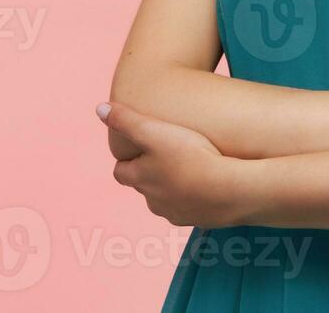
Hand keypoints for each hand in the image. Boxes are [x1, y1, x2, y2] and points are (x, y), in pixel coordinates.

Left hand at [98, 101, 246, 227]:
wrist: (229, 191)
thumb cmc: (190, 157)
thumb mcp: (154, 131)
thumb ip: (126, 120)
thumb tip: (99, 108)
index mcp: (139, 179)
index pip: (121, 172)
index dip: (127, 160)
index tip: (137, 148)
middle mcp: (153, 201)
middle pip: (144, 187)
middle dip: (150, 174)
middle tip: (164, 155)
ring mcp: (176, 213)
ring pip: (167, 199)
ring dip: (172, 187)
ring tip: (189, 168)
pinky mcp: (199, 219)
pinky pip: (191, 208)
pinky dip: (194, 198)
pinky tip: (208, 184)